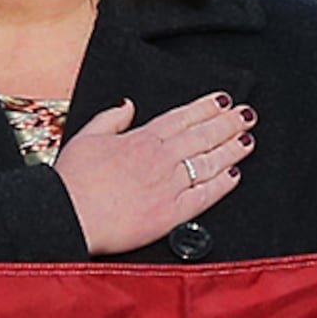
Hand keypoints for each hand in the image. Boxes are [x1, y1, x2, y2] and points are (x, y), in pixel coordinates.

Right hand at [55, 91, 253, 256]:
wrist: (69, 216)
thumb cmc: (72, 184)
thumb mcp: (85, 138)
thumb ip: (110, 119)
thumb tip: (126, 105)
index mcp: (140, 139)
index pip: (182, 118)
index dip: (206, 107)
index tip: (223, 100)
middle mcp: (160, 159)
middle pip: (202, 135)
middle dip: (227, 122)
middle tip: (246, 114)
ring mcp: (168, 185)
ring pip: (209, 161)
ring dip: (231, 148)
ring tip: (247, 138)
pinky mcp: (171, 213)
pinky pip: (204, 195)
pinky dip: (221, 184)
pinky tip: (234, 175)